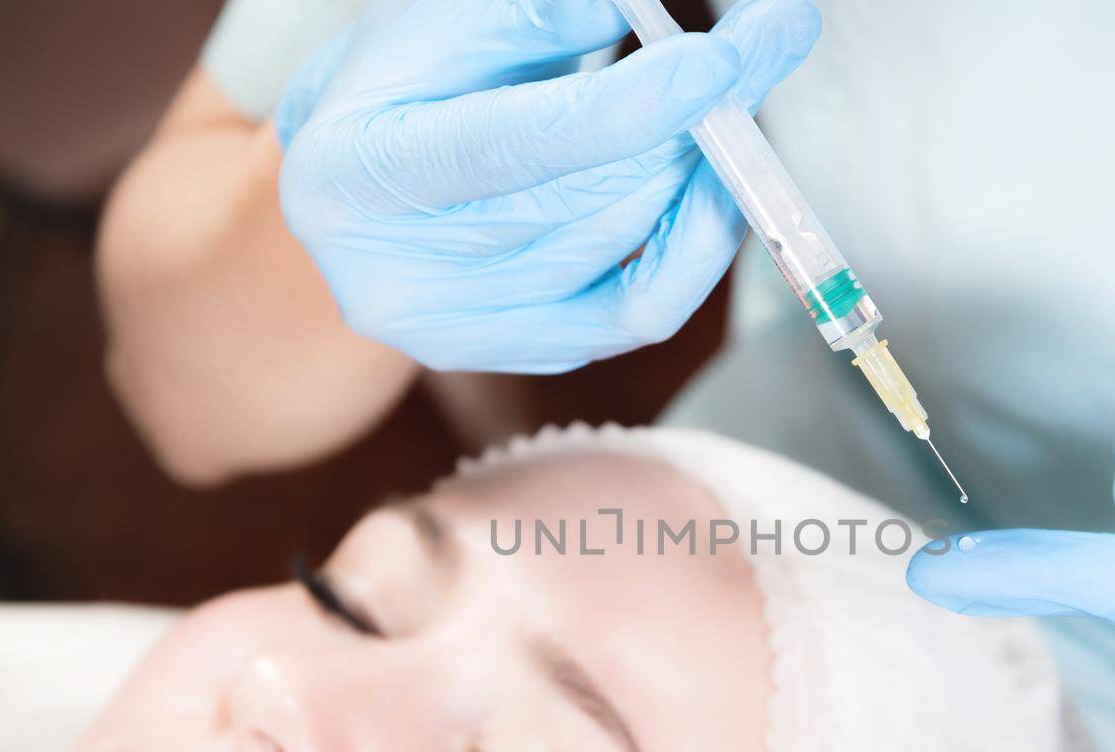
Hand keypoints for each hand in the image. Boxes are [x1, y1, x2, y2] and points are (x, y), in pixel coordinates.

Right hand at [277, 0, 818, 371]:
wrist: (358, 176)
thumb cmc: (402, 78)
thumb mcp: (444, 16)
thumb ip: (538, 15)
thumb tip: (655, 28)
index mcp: (349, 172)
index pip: (509, 147)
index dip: (625, 109)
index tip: (718, 61)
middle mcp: (394, 275)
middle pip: (581, 206)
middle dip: (691, 126)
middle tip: (764, 49)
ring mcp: (458, 333)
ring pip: (623, 257)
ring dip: (701, 173)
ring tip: (733, 102)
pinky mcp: (520, 354)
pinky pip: (638, 312)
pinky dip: (692, 243)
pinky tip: (714, 183)